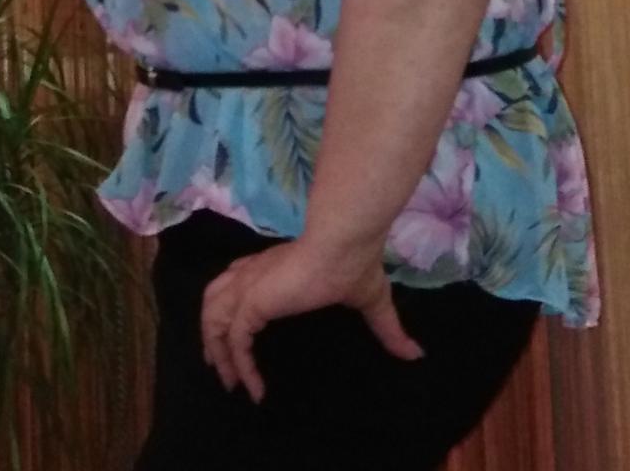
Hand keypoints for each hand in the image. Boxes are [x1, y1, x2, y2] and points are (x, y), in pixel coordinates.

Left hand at [200, 236, 425, 404]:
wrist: (345, 241)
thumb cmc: (355, 263)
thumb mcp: (371, 299)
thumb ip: (387, 327)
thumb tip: (416, 353)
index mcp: (275, 266)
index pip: (239, 281)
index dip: (236, 310)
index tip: (243, 341)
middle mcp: (255, 272)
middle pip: (216, 299)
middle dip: (213, 332)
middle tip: (221, 366)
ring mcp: (250, 285)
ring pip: (213, 317)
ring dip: (216, 349)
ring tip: (229, 379)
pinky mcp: (252, 301)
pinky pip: (233, 340)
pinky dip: (238, 365)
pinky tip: (252, 386)